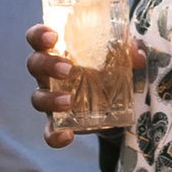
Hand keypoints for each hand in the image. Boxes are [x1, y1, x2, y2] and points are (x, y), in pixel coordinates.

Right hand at [25, 23, 145, 147]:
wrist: (114, 103)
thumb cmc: (107, 69)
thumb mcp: (119, 56)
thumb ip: (128, 50)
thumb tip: (136, 55)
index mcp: (58, 51)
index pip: (38, 38)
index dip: (39, 35)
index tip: (52, 36)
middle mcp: (49, 74)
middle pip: (34, 65)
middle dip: (47, 65)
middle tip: (67, 69)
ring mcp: (51, 99)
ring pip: (37, 98)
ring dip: (50, 99)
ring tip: (69, 101)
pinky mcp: (59, 123)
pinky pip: (49, 130)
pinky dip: (54, 135)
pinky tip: (67, 136)